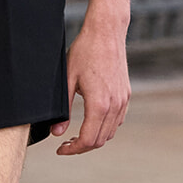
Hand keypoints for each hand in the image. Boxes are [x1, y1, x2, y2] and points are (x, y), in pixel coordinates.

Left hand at [51, 14, 129, 154]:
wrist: (106, 33)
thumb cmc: (85, 52)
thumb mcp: (67, 80)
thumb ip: (63, 110)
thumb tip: (57, 132)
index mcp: (99, 104)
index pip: (88, 140)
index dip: (72, 149)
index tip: (60, 148)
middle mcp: (115, 106)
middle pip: (100, 140)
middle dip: (81, 147)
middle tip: (65, 143)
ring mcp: (123, 100)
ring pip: (110, 133)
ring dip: (94, 138)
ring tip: (76, 135)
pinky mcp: (126, 95)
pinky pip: (117, 121)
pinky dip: (104, 127)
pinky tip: (91, 121)